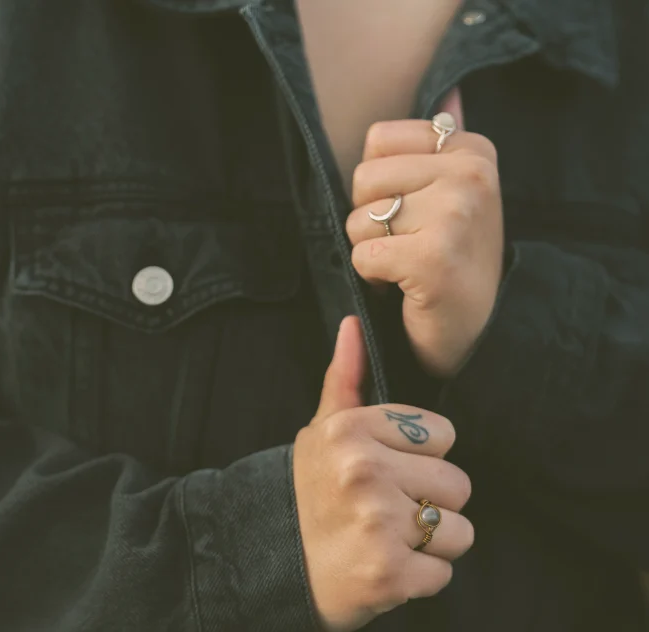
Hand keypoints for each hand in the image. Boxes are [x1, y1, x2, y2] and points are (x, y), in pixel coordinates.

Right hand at [293, 316, 473, 631]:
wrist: (260, 570)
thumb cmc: (302, 499)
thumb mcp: (318, 436)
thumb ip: (344, 381)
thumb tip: (354, 324)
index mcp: (352, 432)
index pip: (442, 435)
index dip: (421, 460)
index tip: (390, 476)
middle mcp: (366, 473)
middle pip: (457, 485)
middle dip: (429, 505)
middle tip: (388, 517)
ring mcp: (378, 525)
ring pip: (459, 532)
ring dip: (431, 547)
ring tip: (388, 544)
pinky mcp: (389, 574)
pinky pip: (442, 574)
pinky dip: (419, 581)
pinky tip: (385, 572)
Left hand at [345, 119, 503, 376]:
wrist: (479, 334)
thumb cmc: (455, 264)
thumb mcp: (455, 195)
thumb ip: (440, 147)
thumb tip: (451, 91)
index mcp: (473, 149)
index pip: (377, 140)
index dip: (379, 186)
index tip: (416, 215)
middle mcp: (471, 174)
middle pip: (363, 178)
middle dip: (370, 221)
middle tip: (408, 246)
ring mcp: (455, 214)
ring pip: (358, 220)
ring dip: (372, 252)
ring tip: (408, 267)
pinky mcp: (434, 257)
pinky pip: (362, 257)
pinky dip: (373, 280)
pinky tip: (406, 288)